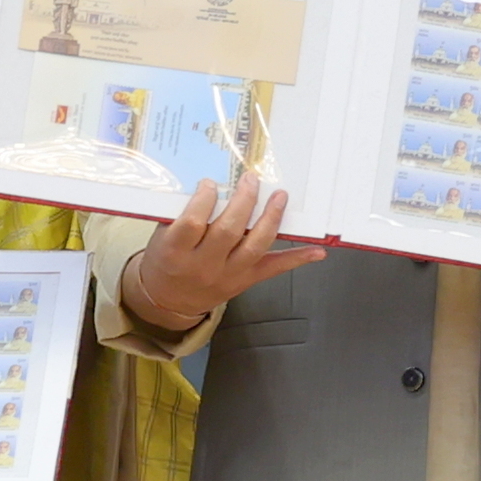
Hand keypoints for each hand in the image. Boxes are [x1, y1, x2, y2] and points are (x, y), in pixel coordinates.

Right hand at [119, 175, 325, 333]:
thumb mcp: (162, 238)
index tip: (210, 183)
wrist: (167, 300)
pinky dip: (297, 258)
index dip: (204, 200)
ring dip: (271, 219)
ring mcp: (227, 275)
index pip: (193, 224)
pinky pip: (274, 269)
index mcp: (175, 252)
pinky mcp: (245, 281)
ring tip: (280, 196)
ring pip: (254, 246)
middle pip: (229, 231)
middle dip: (243, 202)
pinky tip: (318, 250)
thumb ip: (182, 216)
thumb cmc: (165, 259)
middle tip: (252, 180)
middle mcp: (203, 265)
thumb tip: (213, 182)